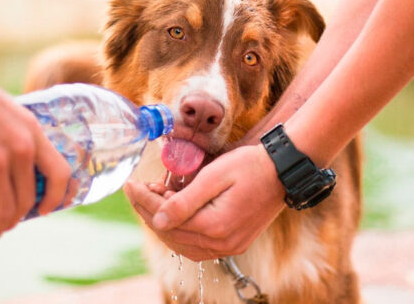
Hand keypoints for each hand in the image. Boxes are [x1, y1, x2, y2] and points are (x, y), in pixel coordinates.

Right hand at [0, 64, 70, 251]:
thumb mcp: (11, 115)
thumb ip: (20, 140)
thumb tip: (20, 167)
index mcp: (34, 134)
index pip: (61, 175)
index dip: (57, 198)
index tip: (45, 211)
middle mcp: (19, 150)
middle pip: (27, 202)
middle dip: (15, 221)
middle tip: (2, 227)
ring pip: (2, 213)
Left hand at [125, 144, 284, 260]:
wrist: (283, 171)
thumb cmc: (250, 166)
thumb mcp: (215, 176)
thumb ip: (185, 201)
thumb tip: (157, 220)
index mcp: (215, 226)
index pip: (166, 218)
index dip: (144, 201)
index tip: (130, 184)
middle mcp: (222, 243)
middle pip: (171, 234)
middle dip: (149, 211)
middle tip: (138, 189)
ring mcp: (229, 247)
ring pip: (182, 244)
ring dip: (163, 223)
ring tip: (154, 198)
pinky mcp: (234, 243)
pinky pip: (197, 246)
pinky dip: (180, 232)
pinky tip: (173, 214)